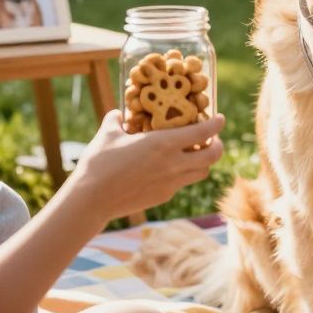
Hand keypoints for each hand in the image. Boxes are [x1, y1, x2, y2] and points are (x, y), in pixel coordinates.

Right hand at [71, 111, 225, 219]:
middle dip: (218, 145)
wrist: (92, 199)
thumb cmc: (99, 163)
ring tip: (195, 153)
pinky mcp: (164, 196)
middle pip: (213, 156)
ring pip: (202, 172)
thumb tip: (119, 113)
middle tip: (212, 138)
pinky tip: (171, 169)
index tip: (220, 118)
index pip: (203, 132)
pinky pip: (183, 183)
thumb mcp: (108, 134)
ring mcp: (171, 183)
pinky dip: (184, 174)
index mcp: (164, 144)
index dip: (216, 124)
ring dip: (204, 162)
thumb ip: (117, 120)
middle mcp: (174, 164)